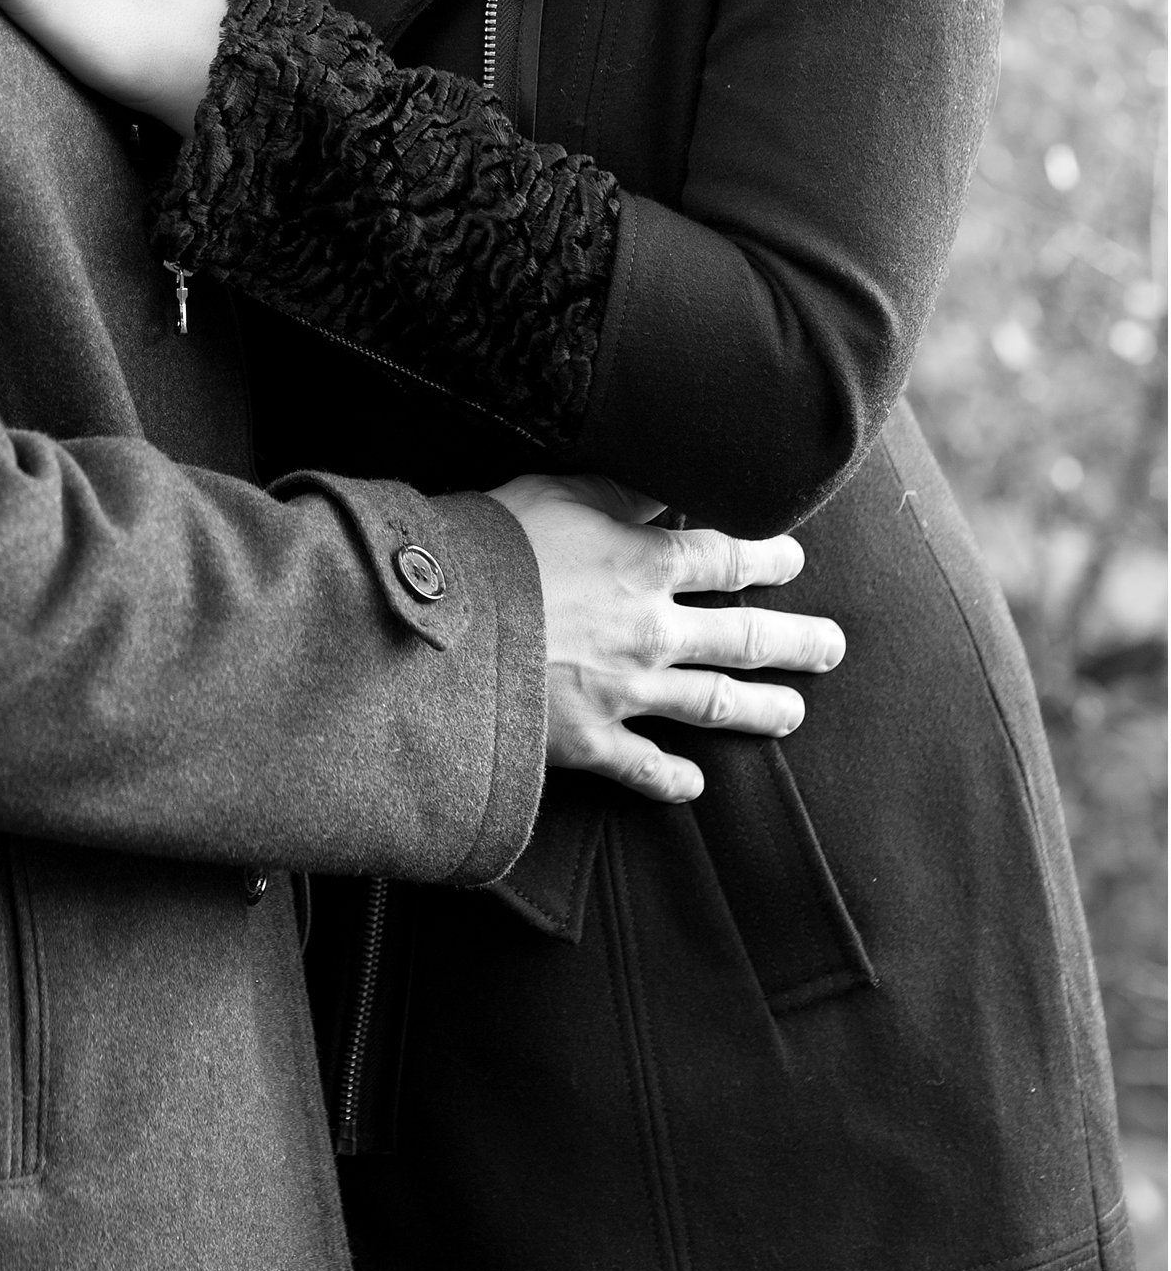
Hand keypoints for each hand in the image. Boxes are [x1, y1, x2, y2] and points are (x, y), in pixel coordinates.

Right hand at [491, 471, 843, 803]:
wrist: (437, 624)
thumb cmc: (490, 545)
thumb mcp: (555, 491)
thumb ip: (618, 492)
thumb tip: (663, 485)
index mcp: (645, 564)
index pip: (727, 558)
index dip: (767, 556)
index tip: (793, 558)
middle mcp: (652, 632)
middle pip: (744, 638)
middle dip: (796, 641)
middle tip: (832, 647)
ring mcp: (626, 693)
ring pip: (713, 706)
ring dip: (761, 710)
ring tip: (793, 715)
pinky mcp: (590, 742)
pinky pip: (644, 768)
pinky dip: (673, 779)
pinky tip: (695, 785)